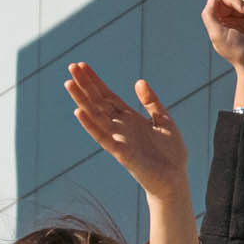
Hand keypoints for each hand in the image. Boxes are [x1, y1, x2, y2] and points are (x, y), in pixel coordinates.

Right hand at [63, 62, 191, 206]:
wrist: (175, 178)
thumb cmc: (170, 152)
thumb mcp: (164, 121)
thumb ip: (151, 102)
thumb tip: (139, 81)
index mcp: (129, 118)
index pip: (107, 96)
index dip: (95, 81)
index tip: (81, 65)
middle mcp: (120, 126)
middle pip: (98, 102)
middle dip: (85, 84)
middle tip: (71, 66)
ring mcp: (118, 139)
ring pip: (95, 116)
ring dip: (82, 100)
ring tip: (69, 84)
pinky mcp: (120, 152)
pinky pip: (102, 137)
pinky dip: (90, 125)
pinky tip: (79, 112)